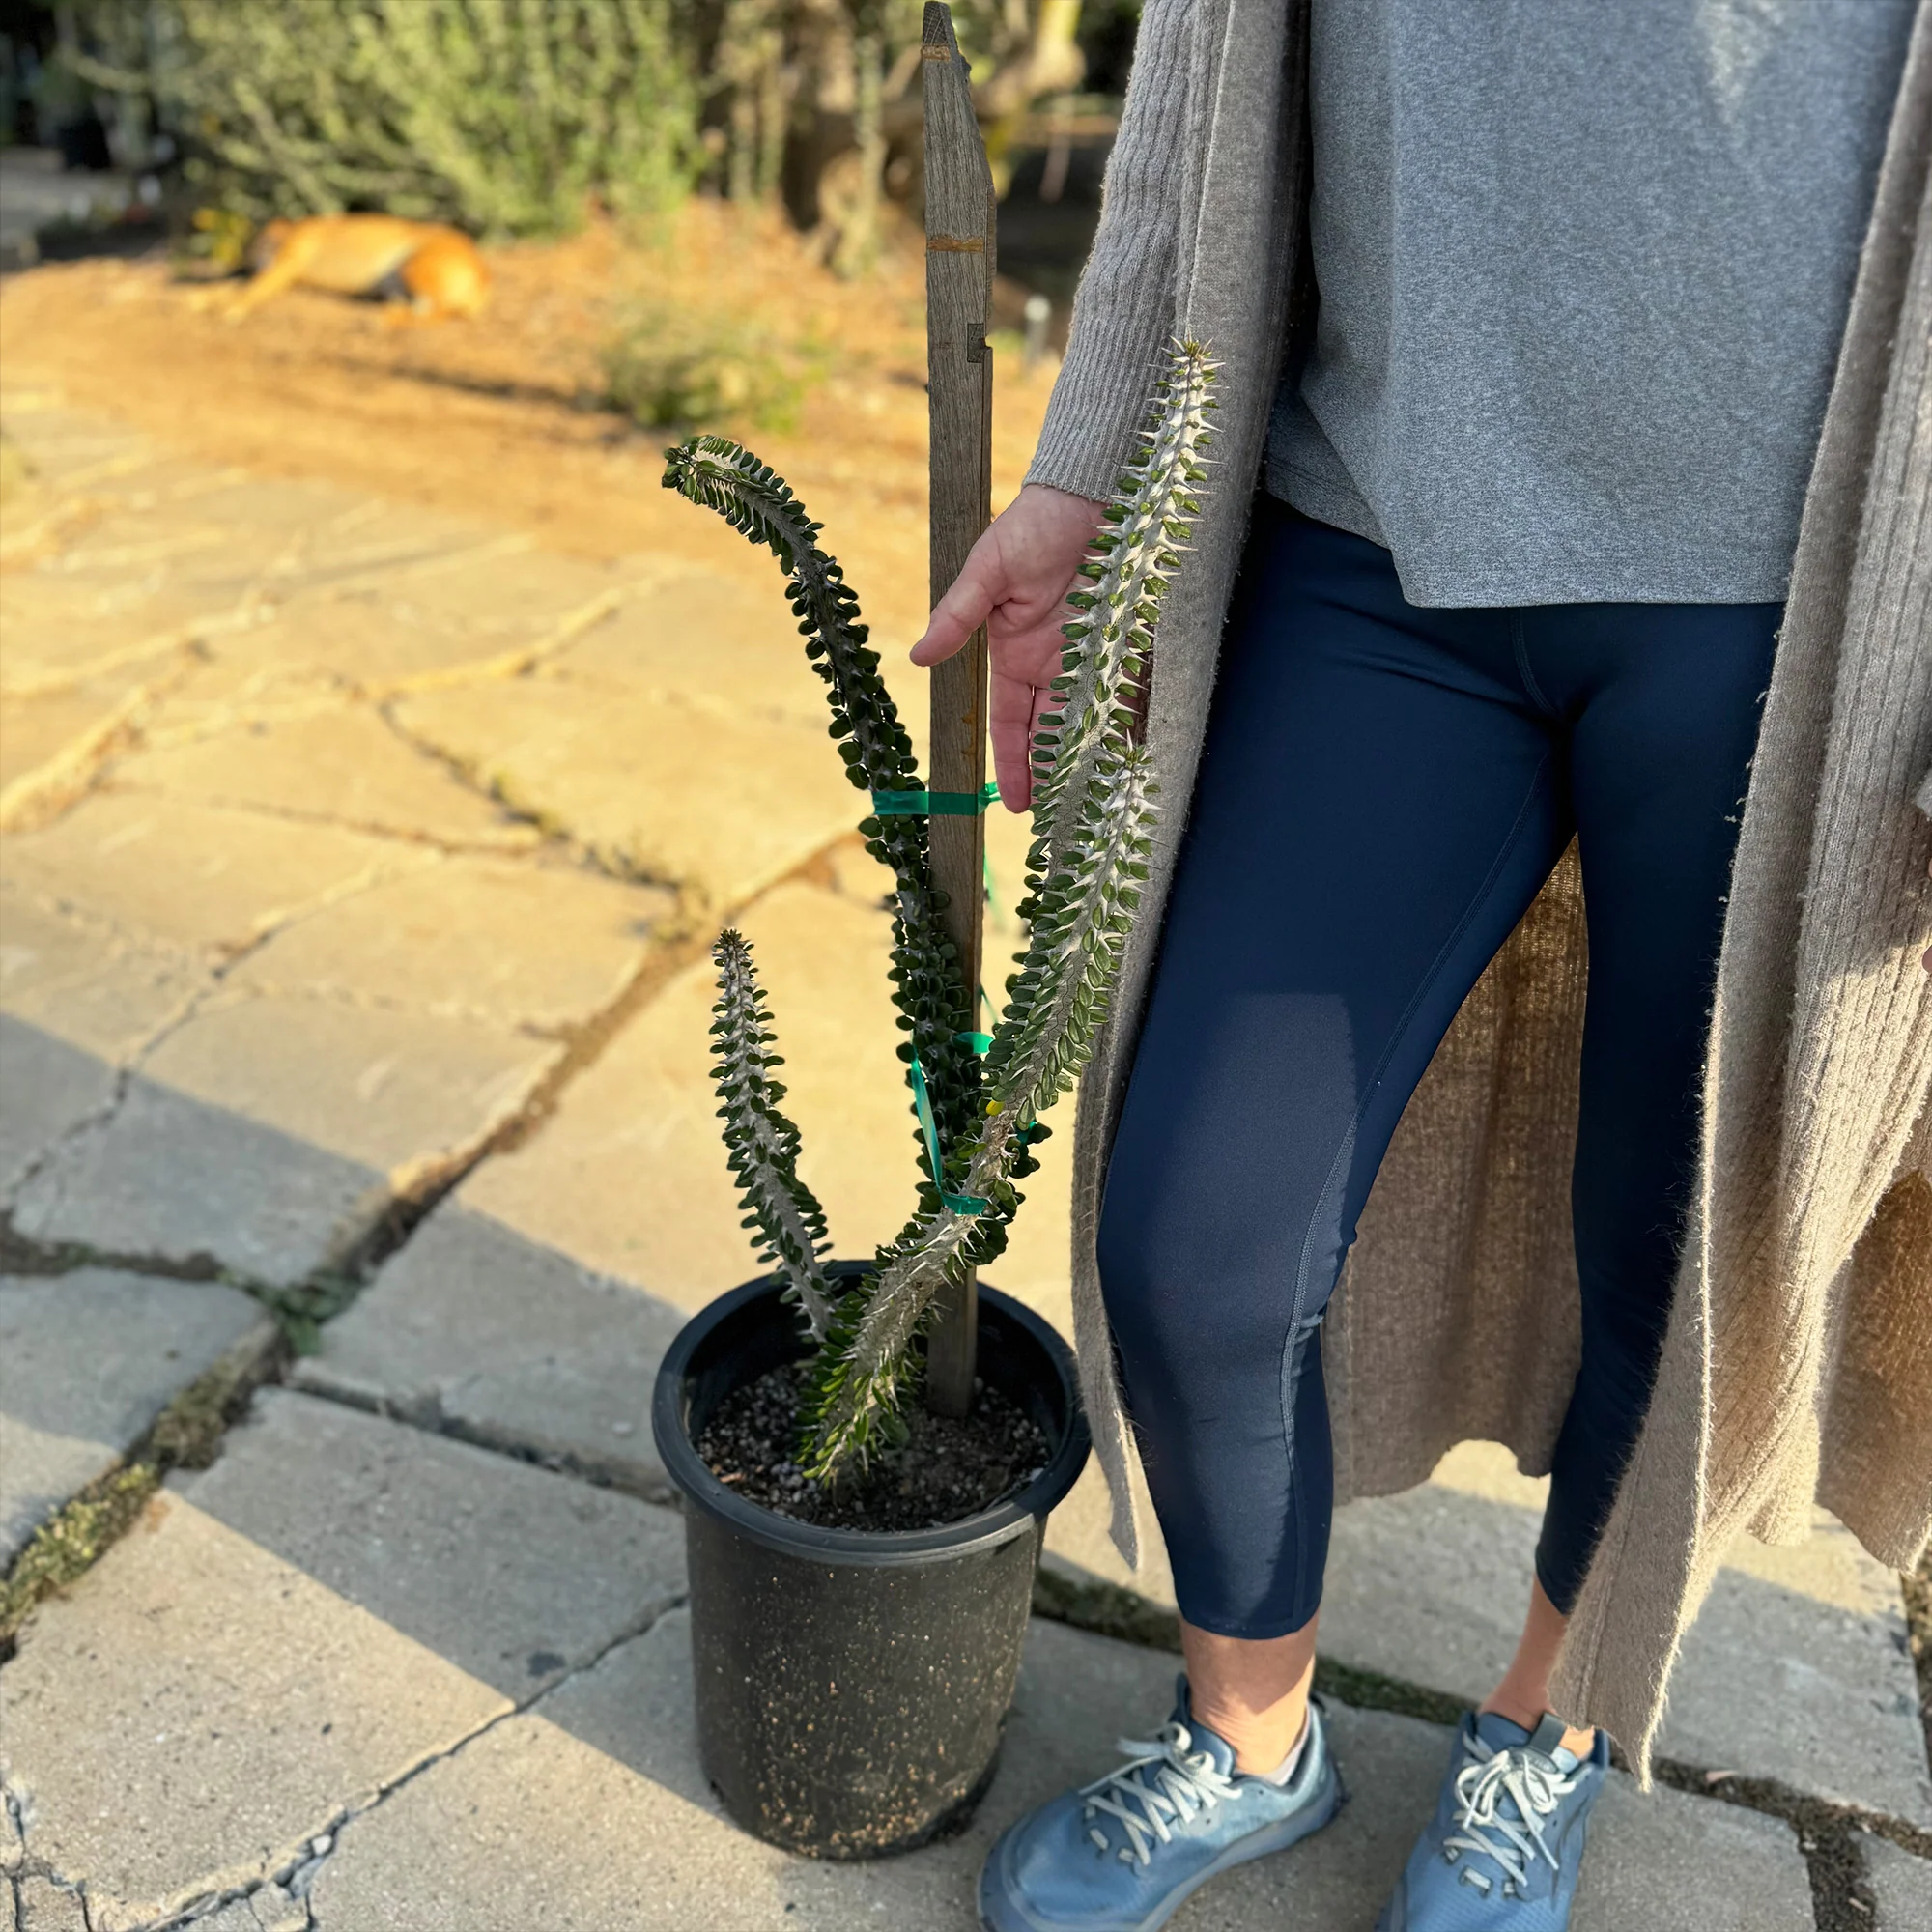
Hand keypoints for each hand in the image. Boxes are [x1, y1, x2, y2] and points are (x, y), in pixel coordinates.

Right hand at [910, 483, 1107, 810]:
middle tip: (1060, 819)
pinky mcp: (1127, 642)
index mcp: (1014, 654)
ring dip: (1089, 757)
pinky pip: (1128, 693)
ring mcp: (1092, 654)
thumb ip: (958, 616)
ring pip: (1089, 719)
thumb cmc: (1033, 525)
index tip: (1016, 803)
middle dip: (1054, 773)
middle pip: (1052, 731)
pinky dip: (1130, 723)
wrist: (1093, 492)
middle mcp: (1053, 663)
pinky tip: (1131, 756)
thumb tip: (918, 657)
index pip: (1011, 721)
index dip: (1013, 762)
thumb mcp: (987, 571)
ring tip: (1094, 800)